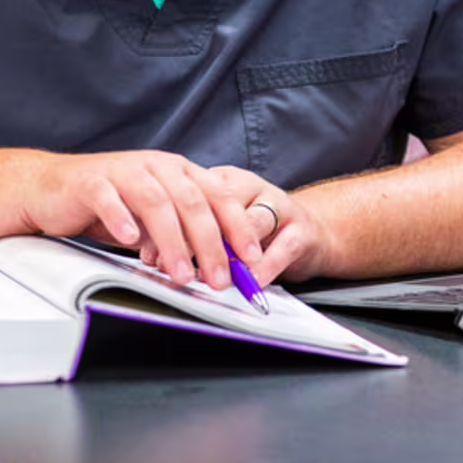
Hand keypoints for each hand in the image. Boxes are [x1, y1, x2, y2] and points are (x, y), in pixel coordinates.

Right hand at [16, 151, 318, 292]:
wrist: (51, 189)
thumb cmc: (107, 204)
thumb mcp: (153, 219)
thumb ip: (183, 235)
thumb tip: (218, 267)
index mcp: (176, 171)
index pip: (218, 195)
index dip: (239, 226)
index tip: (252, 259)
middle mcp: (154, 166)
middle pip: (192, 201)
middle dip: (210, 243)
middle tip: (219, 278)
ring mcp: (122, 171)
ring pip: (156, 202)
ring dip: (173, 241)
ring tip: (182, 274)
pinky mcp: (91, 181)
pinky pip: (109, 198)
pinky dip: (122, 219)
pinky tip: (131, 241)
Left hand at [138, 165, 331, 287]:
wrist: (310, 231)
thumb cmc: (255, 231)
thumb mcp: (221, 226)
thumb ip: (191, 234)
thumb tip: (153, 252)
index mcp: (224, 180)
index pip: (193, 196)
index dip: (170, 226)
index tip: (152, 254)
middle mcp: (250, 186)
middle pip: (219, 208)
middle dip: (196, 241)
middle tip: (178, 267)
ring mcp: (278, 205)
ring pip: (250, 224)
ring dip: (230, 254)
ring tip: (214, 277)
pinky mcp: (301, 229)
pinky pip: (281, 247)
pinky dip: (264, 267)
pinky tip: (250, 282)